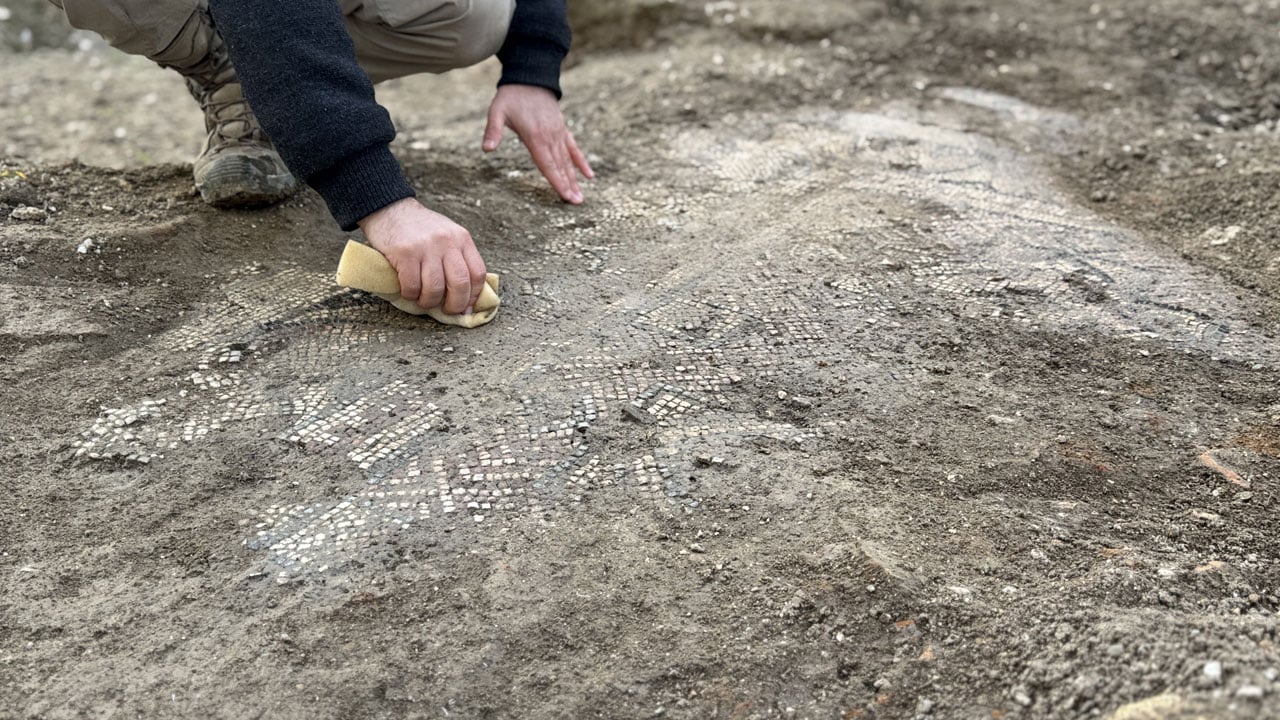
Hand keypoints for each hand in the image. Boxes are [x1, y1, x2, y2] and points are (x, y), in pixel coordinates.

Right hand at [357, 197, 486, 313]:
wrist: (389, 208)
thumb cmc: (419, 228)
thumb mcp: (447, 235)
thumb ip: (457, 257)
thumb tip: (466, 294)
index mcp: (461, 238)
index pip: (477, 273)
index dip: (474, 295)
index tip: (466, 307)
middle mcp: (447, 242)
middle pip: (460, 283)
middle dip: (455, 305)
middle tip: (447, 310)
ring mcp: (426, 247)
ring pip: (435, 288)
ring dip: (429, 302)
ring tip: (423, 301)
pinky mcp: (405, 253)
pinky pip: (412, 285)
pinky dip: (410, 295)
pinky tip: (408, 292)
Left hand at [483, 84, 593, 203]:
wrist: (530, 77)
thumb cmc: (511, 96)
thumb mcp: (497, 111)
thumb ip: (493, 131)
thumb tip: (486, 149)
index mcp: (535, 136)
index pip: (547, 164)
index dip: (556, 181)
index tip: (565, 196)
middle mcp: (550, 137)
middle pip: (560, 166)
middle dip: (568, 185)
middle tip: (577, 203)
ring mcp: (558, 133)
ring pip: (568, 160)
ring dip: (575, 179)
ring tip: (581, 197)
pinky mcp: (562, 129)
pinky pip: (573, 148)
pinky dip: (581, 162)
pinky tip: (589, 175)